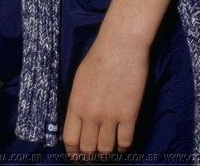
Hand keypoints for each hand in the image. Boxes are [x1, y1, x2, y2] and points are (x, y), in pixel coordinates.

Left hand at [62, 31, 148, 159]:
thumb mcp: (79, 80)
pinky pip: (125, 143)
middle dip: (89, 157)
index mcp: (76, 103)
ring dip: (107, 154)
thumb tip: (79, 124)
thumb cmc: (98, 58)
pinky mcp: (129, 115)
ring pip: (106, 150)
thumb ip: (78, 103)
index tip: (76, 158)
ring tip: (107, 153)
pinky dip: (123, 148)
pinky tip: (122, 145)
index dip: (73, 153)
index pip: (70, 139)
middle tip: (93, 158)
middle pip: (88, 149)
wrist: (120, 46)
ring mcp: (111, 116)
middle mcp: (91, 114)